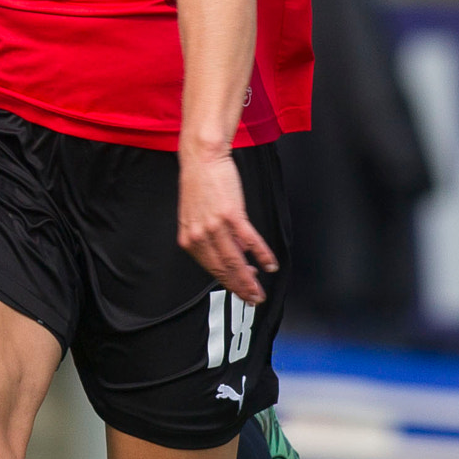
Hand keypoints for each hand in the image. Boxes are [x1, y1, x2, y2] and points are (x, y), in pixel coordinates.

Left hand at [177, 143, 276, 304]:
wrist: (202, 158)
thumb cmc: (200, 184)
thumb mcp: (197, 216)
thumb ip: (210, 237)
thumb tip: (233, 253)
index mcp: (189, 238)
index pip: (210, 268)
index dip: (228, 283)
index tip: (241, 292)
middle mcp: (199, 235)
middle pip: (223, 269)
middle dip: (240, 288)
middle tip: (253, 299)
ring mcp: (215, 225)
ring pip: (235, 260)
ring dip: (250, 279)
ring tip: (260, 290)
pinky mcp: (231, 214)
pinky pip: (249, 240)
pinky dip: (262, 254)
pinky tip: (270, 264)